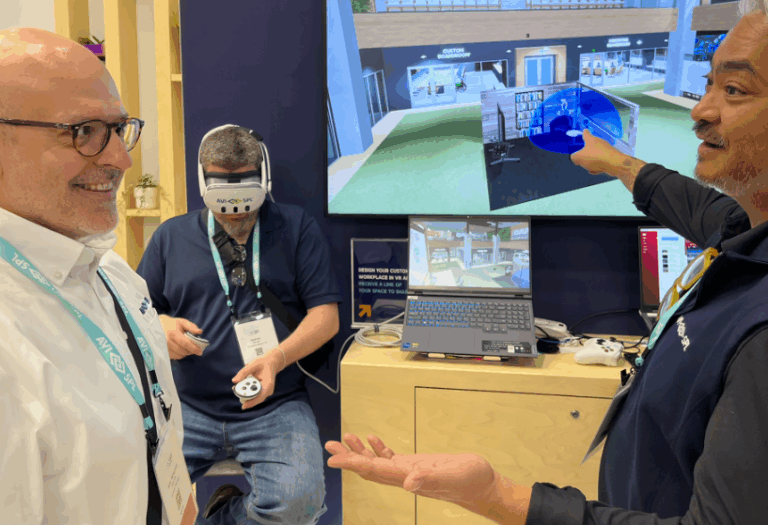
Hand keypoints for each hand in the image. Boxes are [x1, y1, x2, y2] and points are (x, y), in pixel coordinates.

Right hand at [164, 317, 204, 360]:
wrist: (158, 326)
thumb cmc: (172, 324)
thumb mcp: (182, 322)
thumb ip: (191, 327)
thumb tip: (200, 332)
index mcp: (173, 333)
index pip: (185, 343)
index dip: (194, 348)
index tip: (200, 352)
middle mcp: (167, 341)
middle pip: (182, 351)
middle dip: (191, 351)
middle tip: (195, 349)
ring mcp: (163, 348)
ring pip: (178, 355)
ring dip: (185, 353)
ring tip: (188, 348)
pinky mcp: (162, 352)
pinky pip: (174, 357)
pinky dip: (180, 355)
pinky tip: (181, 350)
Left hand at [232, 350, 282, 409]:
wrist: (270, 363)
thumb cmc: (263, 363)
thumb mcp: (253, 364)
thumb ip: (243, 372)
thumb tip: (234, 381)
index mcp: (268, 384)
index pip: (260, 396)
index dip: (251, 402)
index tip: (242, 404)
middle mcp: (268, 390)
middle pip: (255, 399)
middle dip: (245, 396)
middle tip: (234, 389)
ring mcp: (266, 393)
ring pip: (254, 399)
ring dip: (245, 394)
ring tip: (236, 387)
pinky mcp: (262, 393)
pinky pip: (253, 396)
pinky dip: (247, 392)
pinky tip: (241, 386)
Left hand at [325, 433, 497, 506]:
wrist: (484, 486)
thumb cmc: (470, 481)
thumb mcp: (451, 476)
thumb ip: (429, 478)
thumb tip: (408, 483)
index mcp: (408, 478)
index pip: (374, 470)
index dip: (353, 463)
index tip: (334, 459)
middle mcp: (404, 476)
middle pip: (369, 467)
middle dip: (348, 457)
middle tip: (330, 445)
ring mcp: (409, 472)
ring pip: (378, 462)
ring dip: (360, 451)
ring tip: (345, 438)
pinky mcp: (418, 466)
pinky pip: (392, 458)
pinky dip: (380, 448)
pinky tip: (373, 439)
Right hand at [570, 128, 627, 175]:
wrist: (614, 164)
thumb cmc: (595, 157)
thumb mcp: (579, 157)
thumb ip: (574, 157)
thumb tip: (575, 158)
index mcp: (591, 140)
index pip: (586, 133)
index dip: (583, 133)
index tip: (584, 131)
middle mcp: (599, 143)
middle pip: (591, 146)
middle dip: (586, 152)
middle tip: (582, 158)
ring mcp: (606, 150)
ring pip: (596, 155)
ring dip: (592, 161)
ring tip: (589, 167)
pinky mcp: (611, 157)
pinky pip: (602, 161)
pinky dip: (598, 166)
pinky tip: (596, 170)